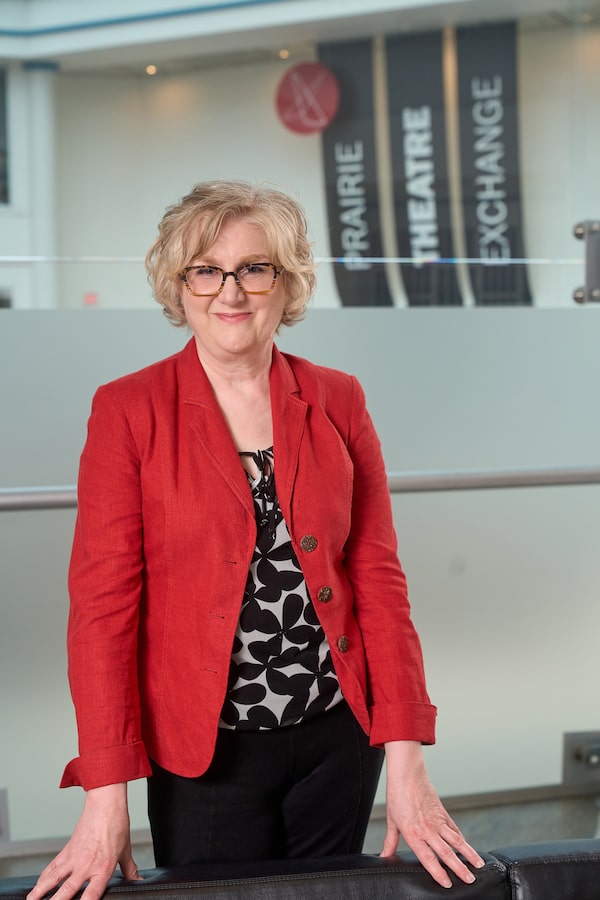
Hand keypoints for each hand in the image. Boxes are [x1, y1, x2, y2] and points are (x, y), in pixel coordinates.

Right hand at [26, 783, 141, 899]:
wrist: (106, 805)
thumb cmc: (117, 826)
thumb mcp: (125, 851)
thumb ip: (130, 869)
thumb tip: (137, 880)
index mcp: (104, 868)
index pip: (92, 894)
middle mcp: (87, 865)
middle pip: (68, 890)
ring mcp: (74, 858)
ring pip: (53, 878)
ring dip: (41, 891)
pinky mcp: (67, 850)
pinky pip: (53, 866)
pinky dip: (44, 877)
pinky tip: (38, 885)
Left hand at [380, 741, 484, 888]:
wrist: (407, 774)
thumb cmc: (397, 795)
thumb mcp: (391, 820)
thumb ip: (390, 841)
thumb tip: (384, 855)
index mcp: (413, 833)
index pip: (428, 858)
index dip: (438, 873)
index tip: (447, 884)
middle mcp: (427, 829)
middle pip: (446, 853)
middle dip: (459, 869)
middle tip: (469, 880)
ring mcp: (437, 821)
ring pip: (456, 841)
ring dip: (468, 854)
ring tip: (478, 866)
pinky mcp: (442, 812)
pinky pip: (454, 828)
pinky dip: (461, 839)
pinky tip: (467, 846)